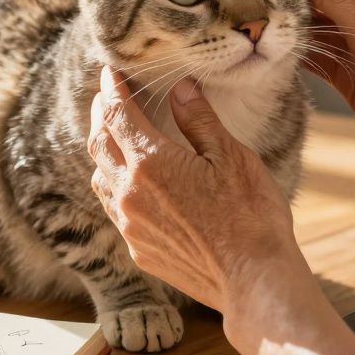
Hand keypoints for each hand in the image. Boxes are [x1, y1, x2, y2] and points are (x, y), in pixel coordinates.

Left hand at [86, 66, 310, 313]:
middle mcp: (130, 193)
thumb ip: (198, 119)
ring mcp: (131, 226)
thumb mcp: (231, 156)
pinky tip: (130, 183)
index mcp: (151, 163)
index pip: (117, 115)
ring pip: (101, 178)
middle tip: (107, 97)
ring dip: (104, 152)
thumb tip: (179, 88)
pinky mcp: (139, 250)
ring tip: (114, 136)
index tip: (110, 73)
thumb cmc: (251, 216)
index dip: (111, 90)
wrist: (254, 281)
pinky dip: (115, 185)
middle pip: (100, 143)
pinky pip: (115, 209)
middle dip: (101, 115)